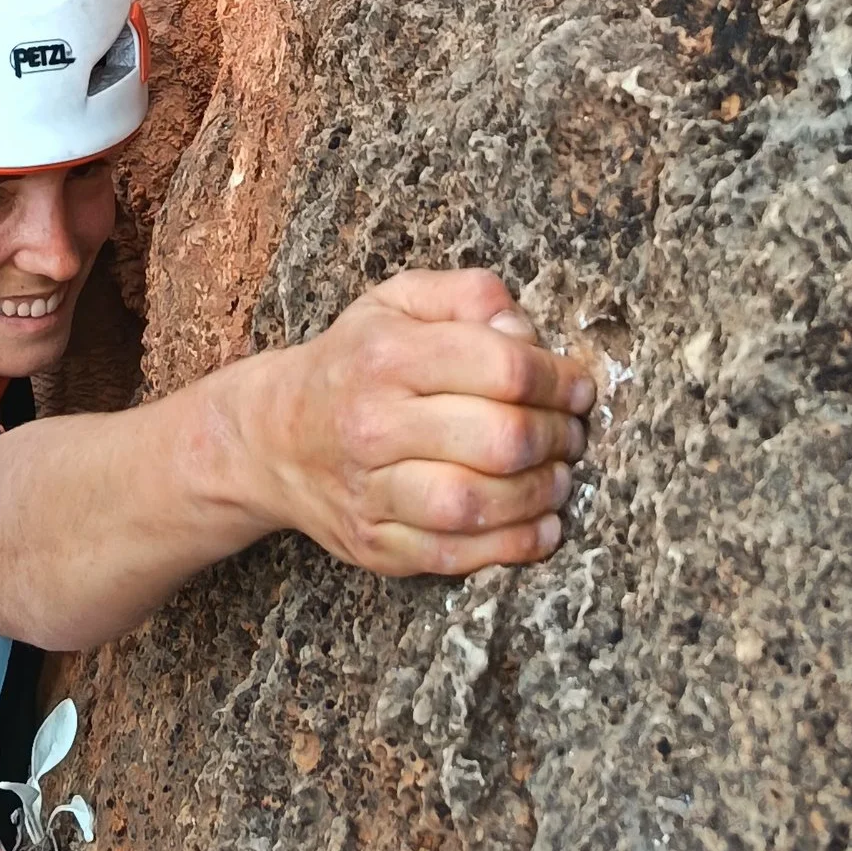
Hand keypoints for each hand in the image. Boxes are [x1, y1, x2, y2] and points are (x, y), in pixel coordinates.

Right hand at [251, 269, 594, 576]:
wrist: (272, 437)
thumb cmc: (353, 362)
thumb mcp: (397, 302)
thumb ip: (467, 294)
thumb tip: (524, 330)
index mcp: (387, 355)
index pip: (502, 368)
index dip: (558, 380)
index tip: (579, 388)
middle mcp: (374, 424)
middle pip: (500, 439)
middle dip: (558, 438)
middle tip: (573, 435)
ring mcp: (371, 491)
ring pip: (478, 504)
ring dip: (540, 494)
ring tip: (559, 479)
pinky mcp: (376, 544)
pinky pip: (456, 555)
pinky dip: (513, 547)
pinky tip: (540, 527)